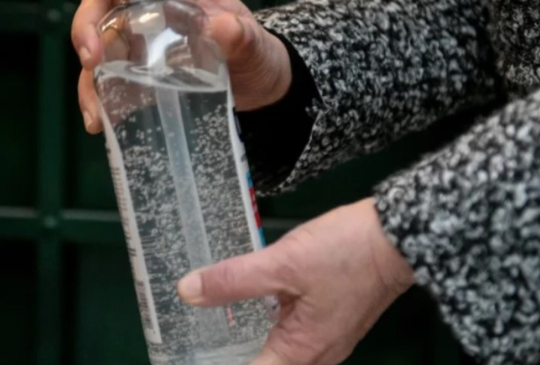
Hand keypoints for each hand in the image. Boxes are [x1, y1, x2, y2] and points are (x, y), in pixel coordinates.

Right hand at [73, 0, 291, 132]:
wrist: (255, 90)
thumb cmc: (254, 55)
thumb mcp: (254, 46)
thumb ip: (242, 37)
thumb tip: (222, 27)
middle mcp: (150, 3)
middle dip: (88, 22)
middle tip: (93, 56)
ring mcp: (138, 36)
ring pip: (96, 38)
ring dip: (87, 69)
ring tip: (94, 107)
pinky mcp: (134, 69)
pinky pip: (105, 78)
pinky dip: (96, 98)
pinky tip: (98, 120)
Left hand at [177, 199, 413, 364]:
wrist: (402, 235)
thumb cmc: (345, 252)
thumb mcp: (281, 263)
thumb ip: (233, 280)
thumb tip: (187, 292)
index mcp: (303, 350)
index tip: (197, 356)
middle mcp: (319, 354)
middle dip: (239, 357)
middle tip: (203, 344)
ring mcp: (331, 337)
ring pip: (284, 353)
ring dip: (255, 347)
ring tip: (219, 331)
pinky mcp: (336, 319)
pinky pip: (297, 336)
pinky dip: (273, 330)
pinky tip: (256, 310)